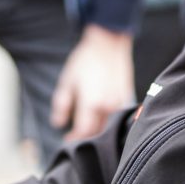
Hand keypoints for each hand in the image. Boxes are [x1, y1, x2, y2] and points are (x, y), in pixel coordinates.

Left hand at [50, 24, 134, 140]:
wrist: (108, 44)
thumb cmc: (85, 61)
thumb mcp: (67, 81)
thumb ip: (62, 105)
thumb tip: (58, 124)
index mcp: (92, 104)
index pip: (83, 131)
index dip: (75, 138)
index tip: (67, 139)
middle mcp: (108, 107)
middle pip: (97, 131)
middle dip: (86, 136)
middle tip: (75, 136)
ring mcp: (120, 102)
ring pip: (108, 125)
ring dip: (97, 129)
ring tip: (87, 128)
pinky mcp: (126, 97)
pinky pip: (117, 115)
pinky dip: (108, 120)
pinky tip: (100, 117)